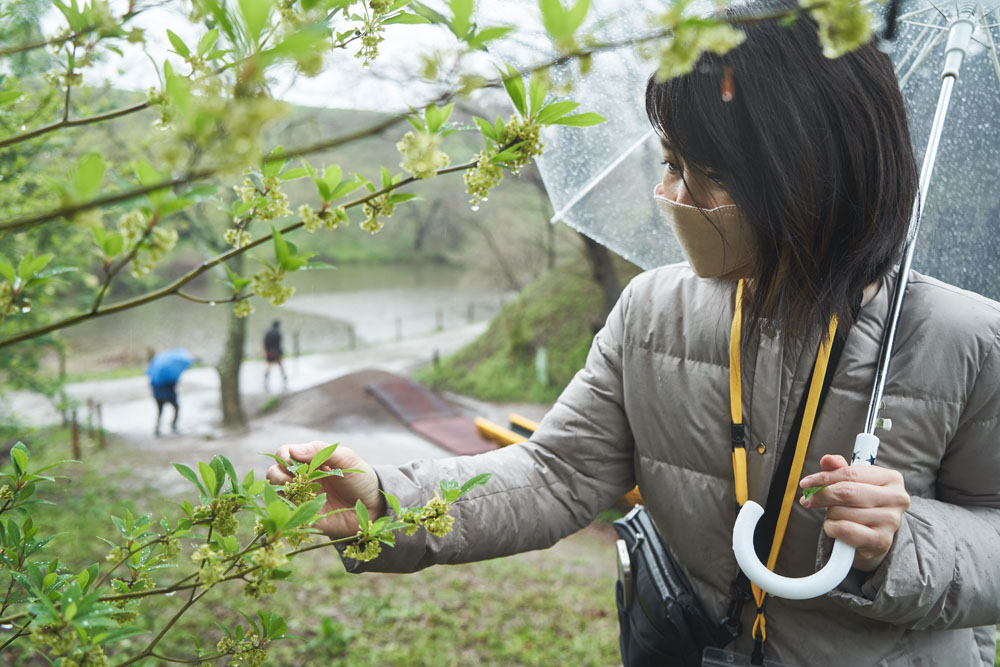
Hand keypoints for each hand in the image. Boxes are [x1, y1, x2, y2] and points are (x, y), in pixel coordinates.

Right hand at [266, 441, 385, 538]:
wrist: (374, 506)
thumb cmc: (361, 478)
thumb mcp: (347, 459)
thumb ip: (322, 451)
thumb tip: (293, 450)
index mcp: (310, 460)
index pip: (284, 453)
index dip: (284, 456)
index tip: (293, 461)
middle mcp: (301, 478)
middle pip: (274, 472)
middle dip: (279, 474)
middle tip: (298, 479)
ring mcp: (301, 497)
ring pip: (276, 492)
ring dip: (282, 490)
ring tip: (302, 491)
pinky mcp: (304, 516)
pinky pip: (287, 512)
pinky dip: (288, 508)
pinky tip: (303, 505)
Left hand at [799, 454, 909, 571]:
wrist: (875, 537)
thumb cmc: (863, 505)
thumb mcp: (854, 483)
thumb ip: (840, 469)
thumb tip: (827, 460)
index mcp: (892, 478)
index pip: (850, 473)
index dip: (824, 477)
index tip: (806, 483)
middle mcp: (896, 498)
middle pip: (846, 492)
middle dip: (822, 495)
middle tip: (809, 500)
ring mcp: (891, 521)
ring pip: (842, 512)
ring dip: (829, 515)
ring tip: (835, 516)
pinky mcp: (882, 541)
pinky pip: (844, 530)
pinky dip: (832, 528)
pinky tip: (836, 528)